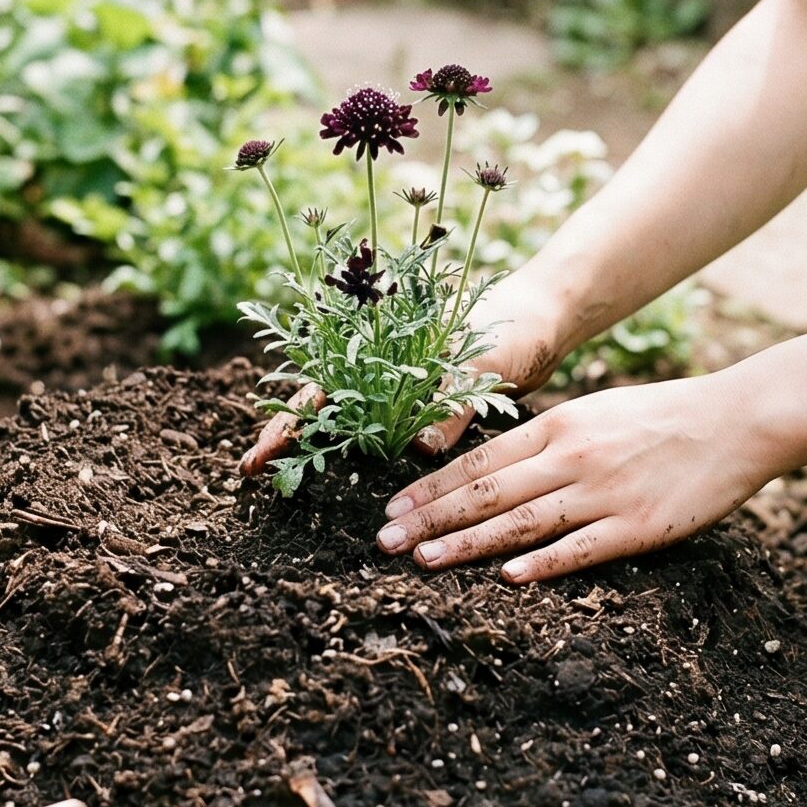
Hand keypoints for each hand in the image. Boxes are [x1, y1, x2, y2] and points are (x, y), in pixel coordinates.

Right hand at [238, 266, 570, 478]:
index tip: (258, 457)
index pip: (321, 387)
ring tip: (291, 489)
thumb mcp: (482, 360)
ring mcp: (406, 391)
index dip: (287, 422)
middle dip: (290, 442)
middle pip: (325, 408)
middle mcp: (386, 370)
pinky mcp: (432, 410)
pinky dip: (374, 461)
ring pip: (353, 427)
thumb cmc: (513, 324)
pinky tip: (359, 486)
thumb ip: (452, 402)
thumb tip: (419, 449)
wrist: (548, 317)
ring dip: (325, 454)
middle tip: (259, 482)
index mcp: (384, 349)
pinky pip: (393, 439)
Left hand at [373, 370, 777, 582]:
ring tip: (425, 561)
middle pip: (488, 491)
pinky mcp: (637, 526)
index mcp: (560, 425)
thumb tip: (497, 465)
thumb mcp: (596, 412)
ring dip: (468, 543)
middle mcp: (573, 457)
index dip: (432, 487)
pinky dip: (543, 563)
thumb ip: (549, 438)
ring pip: (522, 520)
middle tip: (385, 542)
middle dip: (431, 518)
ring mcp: (604, 492)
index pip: (480, 459)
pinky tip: (508, 578)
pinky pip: (581, 548)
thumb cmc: (663, 417)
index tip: (392, 508)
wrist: (735, 421)